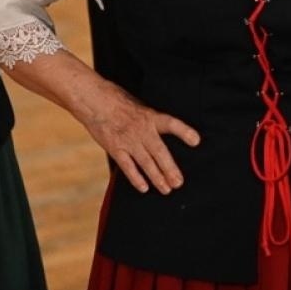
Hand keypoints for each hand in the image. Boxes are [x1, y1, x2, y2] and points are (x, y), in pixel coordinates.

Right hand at [73, 76, 199, 193]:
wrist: (94, 100)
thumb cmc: (118, 101)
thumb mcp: (139, 104)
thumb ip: (151, 119)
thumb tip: (164, 131)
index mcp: (150, 116)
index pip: (171, 123)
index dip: (184, 131)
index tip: (196, 141)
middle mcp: (141, 129)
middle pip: (159, 152)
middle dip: (170, 169)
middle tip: (179, 183)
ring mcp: (128, 140)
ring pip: (145, 163)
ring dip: (157, 177)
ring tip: (167, 189)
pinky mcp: (115, 148)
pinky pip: (128, 166)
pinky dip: (136, 178)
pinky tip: (144, 188)